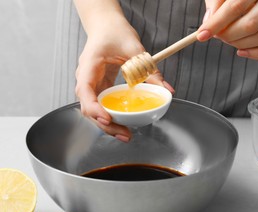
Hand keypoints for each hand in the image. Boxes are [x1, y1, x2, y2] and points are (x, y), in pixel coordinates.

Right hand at [74, 1, 173, 141]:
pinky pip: (102, 106)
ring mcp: (91, 84)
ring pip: (93, 110)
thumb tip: (167, 90)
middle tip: (125, 134)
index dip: (94, 108)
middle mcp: (86, 78)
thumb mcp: (135, 49)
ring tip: (126, 134)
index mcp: (89, 66)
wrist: (107, 25)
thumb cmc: (115, 32)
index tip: (107, 118)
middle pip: (88, 107)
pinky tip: (123, 124)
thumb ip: (150, 70)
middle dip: (105, 124)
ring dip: (108, 125)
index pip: (85, 91)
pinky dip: (111, 117)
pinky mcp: (99, 88)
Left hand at [198, 0, 257, 59]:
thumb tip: (209, 24)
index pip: (236, 6)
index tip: (201, 35)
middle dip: (228, 35)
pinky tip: (241, 51)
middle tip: (216, 35)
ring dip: (240, 44)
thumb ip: (216, 2)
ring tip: (227, 38)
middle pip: (251, 24)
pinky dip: (257, 54)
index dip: (217, 23)